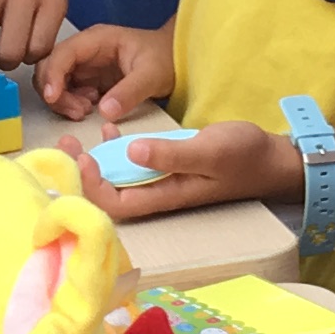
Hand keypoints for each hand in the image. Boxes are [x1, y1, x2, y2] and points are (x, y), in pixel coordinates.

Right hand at [34, 19, 173, 123]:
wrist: (178, 62)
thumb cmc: (166, 59)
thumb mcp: (152, 75)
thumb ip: (129, 92)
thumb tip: (104, 111)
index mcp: (96, 39)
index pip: (62, 53)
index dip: (52, 75)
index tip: (53, 98)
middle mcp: (85, 50)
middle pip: (50, 67)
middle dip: (55, 92)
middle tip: (79, 112)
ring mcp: (85, 66)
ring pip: (55, 82)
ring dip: (62, 101)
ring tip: (85, 112)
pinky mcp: (88, 81)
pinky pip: (67, 93)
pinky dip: (70, 105)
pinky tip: (90, 110)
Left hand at [72, 118, 296, 224]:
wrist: (272, 158)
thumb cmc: (244, 156)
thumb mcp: (208, 150)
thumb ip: (170, 154)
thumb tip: (129, 153)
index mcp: (164, 196)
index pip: (113, 203)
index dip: (90, 185)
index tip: (80, 156)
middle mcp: (157, 193)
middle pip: (107, 193)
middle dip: (81, 172)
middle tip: (62, 143)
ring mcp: (161, 180)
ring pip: (116, 178)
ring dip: (93, 160)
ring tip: (73, 137)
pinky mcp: (168, 166)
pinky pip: (131, 164)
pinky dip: (115, 149)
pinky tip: (109, 130)